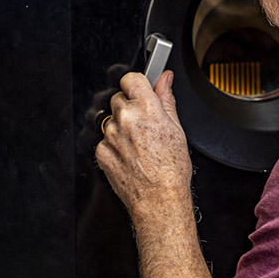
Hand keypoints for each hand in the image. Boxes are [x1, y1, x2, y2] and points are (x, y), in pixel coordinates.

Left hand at [96, 71, 190, 218]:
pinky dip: (115, 145)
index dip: (137, 85)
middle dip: (130, 107)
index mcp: (146, 108)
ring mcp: (111, 135)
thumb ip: (166, 98)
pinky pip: (105, 139)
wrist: (159, 199)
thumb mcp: (176, 128)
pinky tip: (131, 155)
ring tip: (139, 144)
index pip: (131, 78)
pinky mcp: (101, 151)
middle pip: (119, 98)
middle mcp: (126, 118)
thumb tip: (165, 79)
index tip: (141, 91)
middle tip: (145, 124)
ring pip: (112, 120)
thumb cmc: (172, 169)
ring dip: (122, 126)